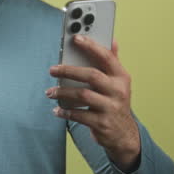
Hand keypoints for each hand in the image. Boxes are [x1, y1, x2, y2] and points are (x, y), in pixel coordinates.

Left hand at [46, 35, 140, 171]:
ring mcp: (111, 108)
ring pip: (82, 95)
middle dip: (69, 70)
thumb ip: (113, 62)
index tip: (75, 38)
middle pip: (91, 75)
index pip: (106, 57)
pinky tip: (57, 110)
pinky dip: (65, 112)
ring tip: (50, 92)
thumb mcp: (118, 83)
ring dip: (62, 92)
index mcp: (121, 77)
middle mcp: (118, 91)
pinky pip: (79, 115)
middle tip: (52, 69)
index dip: (91, 46)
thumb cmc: (115, 102)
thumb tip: (113, 40)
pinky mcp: (102, 123)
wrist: (124, 134)